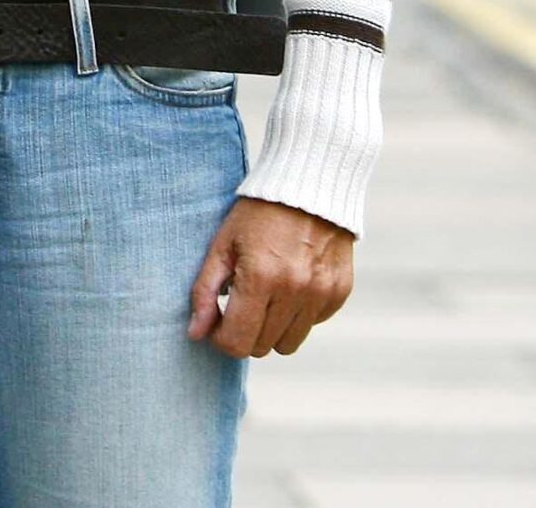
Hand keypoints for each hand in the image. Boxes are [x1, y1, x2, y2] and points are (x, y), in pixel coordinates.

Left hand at [188, 196, 353, 357]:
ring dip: (271, 330)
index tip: (215, 322)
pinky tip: (289, 285)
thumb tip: (196, 334)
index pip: (237, 342)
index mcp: (261, 278)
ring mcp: (322, 295)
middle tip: (237, 307)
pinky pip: (312, 325)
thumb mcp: (221, 246)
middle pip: (262, 347)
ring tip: (264, 297)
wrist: (308, 188)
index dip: (220, 338)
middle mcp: (296, 292)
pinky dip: (297, 315)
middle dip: (244, 333)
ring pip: (289, 344)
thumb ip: (204, 292)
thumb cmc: (256, 215)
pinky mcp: (339, 294)